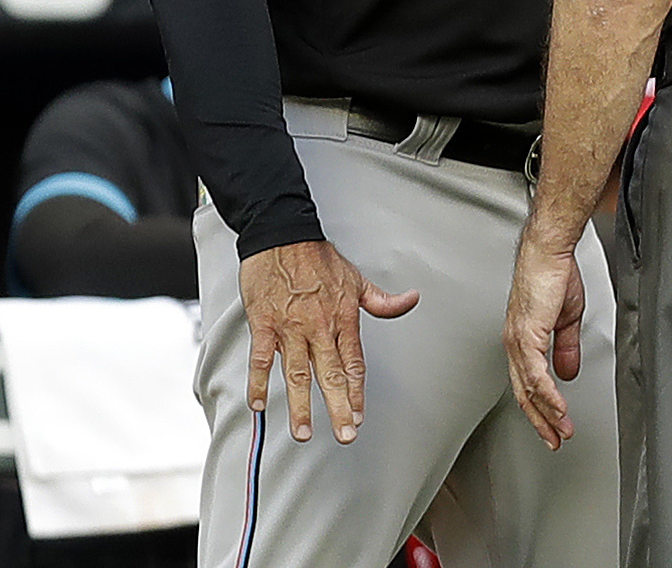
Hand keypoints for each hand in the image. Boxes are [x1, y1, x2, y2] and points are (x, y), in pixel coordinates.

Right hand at [238, 240, 418, 443]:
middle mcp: (320, 328)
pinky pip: (262, 358)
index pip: (354, 363)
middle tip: (345, 435)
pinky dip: (260, 382)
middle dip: (339, 407)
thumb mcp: (357, 278)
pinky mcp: (264, 324)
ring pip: (298, 373)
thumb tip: (412, 299)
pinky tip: (259, 405)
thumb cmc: (319, 258)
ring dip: (301, 405)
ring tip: (303, 433)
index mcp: (344, 319)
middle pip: (331, 375)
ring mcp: (291, 328)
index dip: (357, 391)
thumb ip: (382, 300)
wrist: (284, 236)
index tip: (359, 416)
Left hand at [504, 237, 588, 448]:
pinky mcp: (526, 336)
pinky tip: (559, 407)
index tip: (556, 425)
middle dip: (541, 421)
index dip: (542, 408)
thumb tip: (567, 372)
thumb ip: (565, 347)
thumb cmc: (555, 275)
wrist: (550, 252)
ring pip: (529, 389)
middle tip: (555, 440)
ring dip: (548, 413)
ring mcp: (518, 342)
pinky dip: (549, 395)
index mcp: (523, 341)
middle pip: (524, 394)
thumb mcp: (566, 319)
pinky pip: (536, 374)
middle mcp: (515, 345)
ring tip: (561, 430)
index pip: (529, 384)